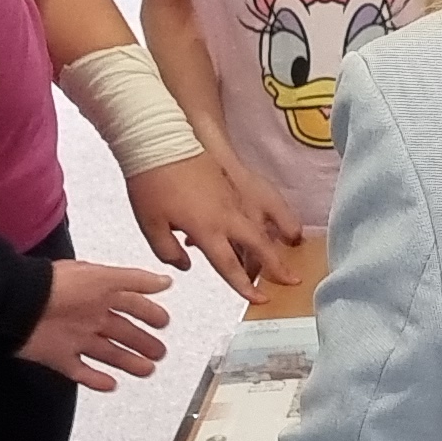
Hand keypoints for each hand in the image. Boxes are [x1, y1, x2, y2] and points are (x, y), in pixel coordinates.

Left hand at [23, 260, 171, 390]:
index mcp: (99, 294)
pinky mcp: (59, 357)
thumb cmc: (57, 287)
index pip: (131, 304)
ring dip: (128, 361)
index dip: (148, 313)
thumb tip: (164, 281)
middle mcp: (88, 316)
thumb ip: (135, 281)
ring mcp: (74, 337)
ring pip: (107, 353)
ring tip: (147, 370)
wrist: (18, 306)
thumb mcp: (103, 277)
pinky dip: (96, 379)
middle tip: (160, 352)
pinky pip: (81, 371)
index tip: (163, 323)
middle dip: (142, 342)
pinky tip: (111, 384)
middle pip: (122, 332)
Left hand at [124, 152, 299, 297]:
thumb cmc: (150, 183)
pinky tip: (260, 226)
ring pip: (261, 225)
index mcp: (206, 229)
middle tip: (292, 280)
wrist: (159, 140)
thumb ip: (168, 251)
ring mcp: (233, 196)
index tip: (259, 299)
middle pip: (259, 245)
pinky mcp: (232, 182)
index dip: (244, 286)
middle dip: (277, 265)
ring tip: (284, 254)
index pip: (229, 265)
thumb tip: (187, 263)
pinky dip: (264, 221)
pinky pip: (255, 207)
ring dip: (274, 242)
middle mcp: (227, 215)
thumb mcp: (149, 225)